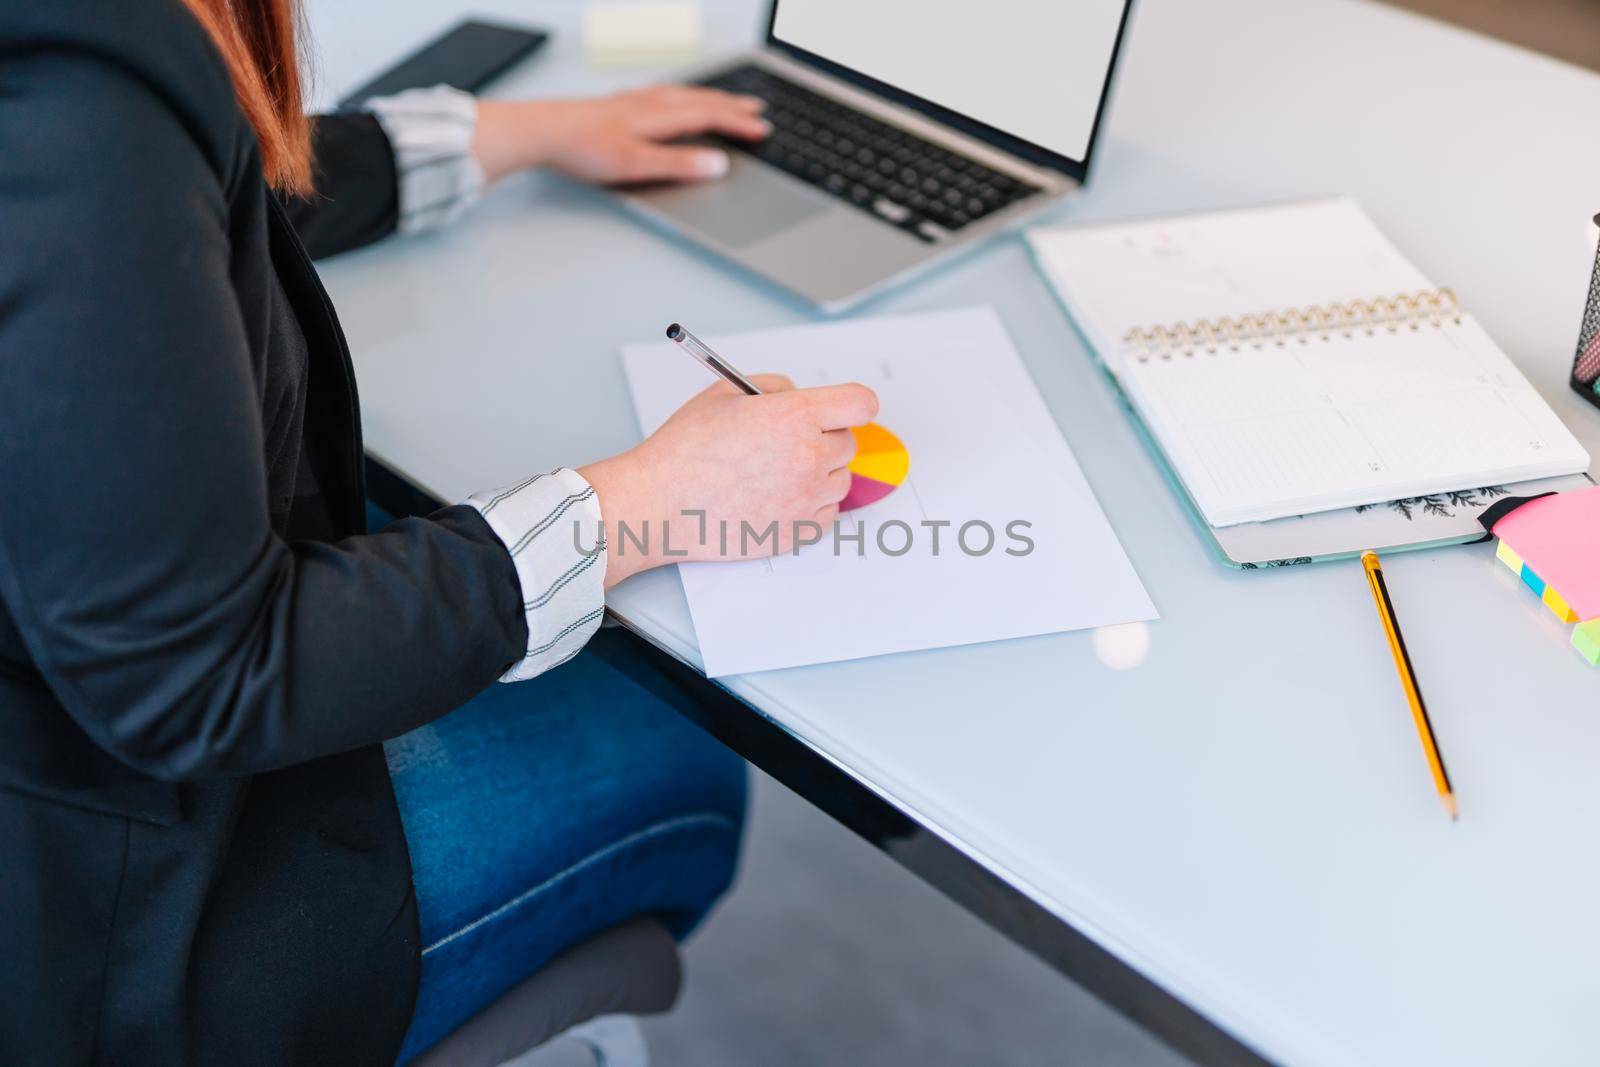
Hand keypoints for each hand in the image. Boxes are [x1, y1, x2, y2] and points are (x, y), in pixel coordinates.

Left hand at [472, 86, 769, 185]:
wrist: (540, 132)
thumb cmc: (581, 148)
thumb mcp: (635, 164)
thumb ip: (678, 165)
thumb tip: (717, 165)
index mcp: (657, 117)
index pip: (708, 117)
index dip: (737, 124)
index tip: (762, 129)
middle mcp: (647, 104)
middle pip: (699, 101)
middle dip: (730, 106)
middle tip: (755, 109)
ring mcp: (630, 103)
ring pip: (680, 95)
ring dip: (707, 98)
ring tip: (723, 100)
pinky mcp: (615, 107)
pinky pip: (659, 95)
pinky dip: (678, 96)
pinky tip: (670, 101)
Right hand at [579, 376, 878, 588]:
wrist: (659, 504)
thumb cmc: (684, 449)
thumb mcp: (725, 393)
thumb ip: (773, 386)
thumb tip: (799, 394)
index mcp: (794, 416)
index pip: (861, 403)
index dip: (851, 403)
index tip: (841, 410)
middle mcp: (808, 457)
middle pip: (848, 443)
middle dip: (823, 438)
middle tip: (783, 443)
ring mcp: (805, 498)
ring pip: (839, 480)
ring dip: (818, 473)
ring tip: (773, 473)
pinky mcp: (797, 533)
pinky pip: (826, 514)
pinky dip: (809, 505)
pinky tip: (776, 498)